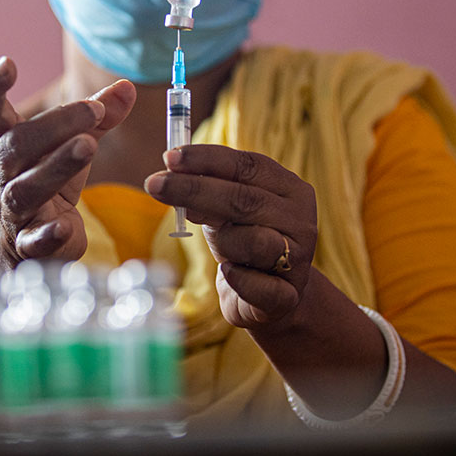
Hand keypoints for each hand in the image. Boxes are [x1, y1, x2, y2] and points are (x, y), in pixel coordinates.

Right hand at [0, 57, 135, 268]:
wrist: (29, 244)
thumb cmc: (49, 179)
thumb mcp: (72, 143)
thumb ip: (98, 115)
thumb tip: (128, 86)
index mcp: (4, 142)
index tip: (7, 63)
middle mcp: (1, 173)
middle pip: (17, 144)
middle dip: (55, 124)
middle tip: (94, 110)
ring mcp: (13, 210)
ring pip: (26, 188)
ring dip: (56, 166)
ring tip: (89, 145)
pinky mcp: (28, 243)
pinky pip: (33, 239)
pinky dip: (47, 234)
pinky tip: (65, 225)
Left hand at [144, 145, 317, 328]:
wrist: (272, 298)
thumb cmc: (244, 242)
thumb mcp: (226, 211)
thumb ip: (207, 191)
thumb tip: (171, 173)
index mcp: (290, 189)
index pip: (248, 165)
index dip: (207, 159)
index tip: (169, 157)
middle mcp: (301, 220)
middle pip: (244, 199)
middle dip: (194, 189)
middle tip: (154, 184)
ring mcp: (299, 259)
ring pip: (252, 242)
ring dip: (222, 241)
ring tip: (216, 244)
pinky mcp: (288, 296)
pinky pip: (255, 285)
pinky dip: (236, 278)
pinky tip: (228, 273)